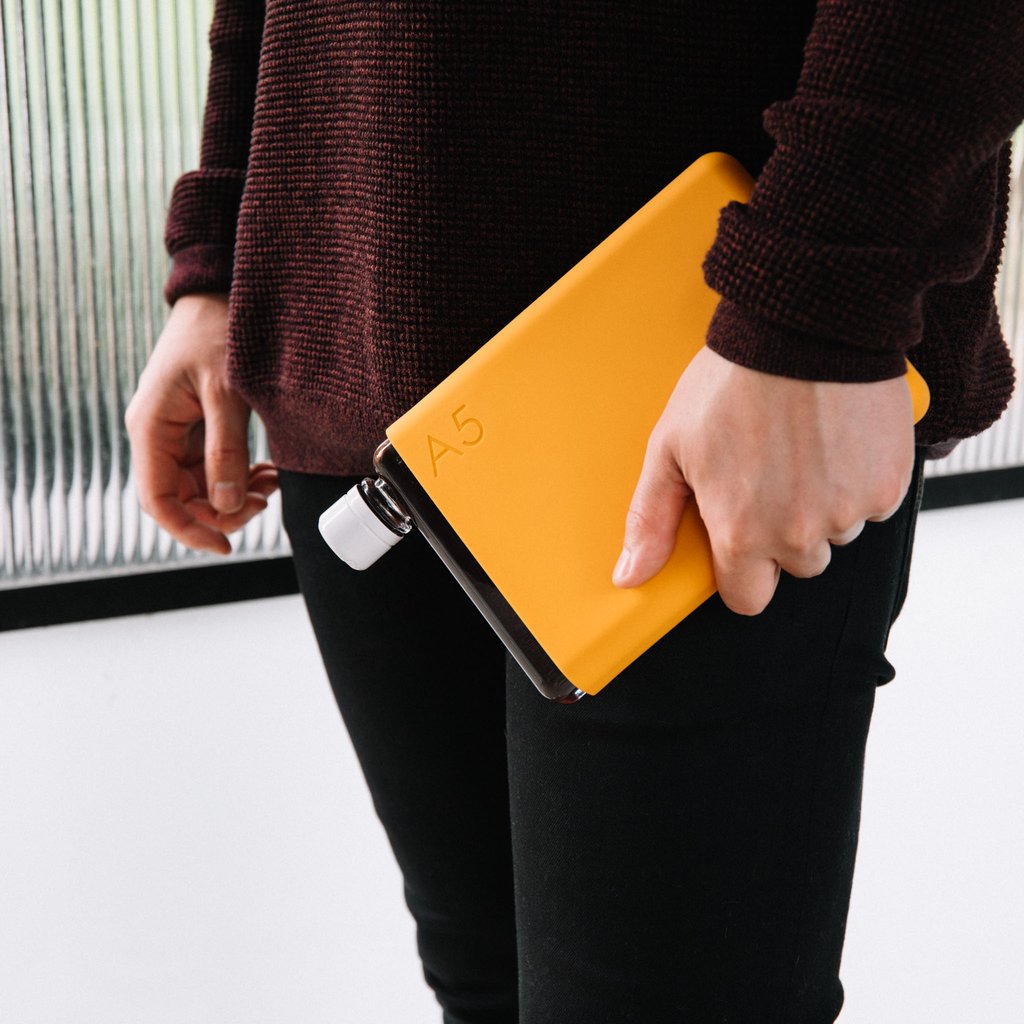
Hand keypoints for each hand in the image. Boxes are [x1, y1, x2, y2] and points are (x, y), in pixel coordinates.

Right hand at [124, 292, 278, 553]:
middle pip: (180, 497)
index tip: (225, 546)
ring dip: (234, 493)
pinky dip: (238, 475)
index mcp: (150, 426)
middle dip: (222, 510)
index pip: (157, 500)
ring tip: (272, 482)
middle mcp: (156, 433)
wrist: (217, 292)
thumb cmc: (218, 333)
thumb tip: (227, 504)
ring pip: (199, 485)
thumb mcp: (227, 392)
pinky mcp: (195, 425)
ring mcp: (174, 431)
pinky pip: (211, 466)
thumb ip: (226, 449)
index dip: (189, 530)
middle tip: (265, 500)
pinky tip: (266, 471)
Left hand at [611, 346, 914, 614]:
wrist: (802, 330)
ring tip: (801, 453)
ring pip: (836, 535)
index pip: (747, 598)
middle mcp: (798, 534)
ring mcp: (847, 512)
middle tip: (769, 478)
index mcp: (742, 534)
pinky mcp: (887, 485)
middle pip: (796, 566)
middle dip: (782, 534)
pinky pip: (873, 505)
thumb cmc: (731, 384)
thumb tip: (630, 573)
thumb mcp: (669, 449)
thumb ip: (651, 520)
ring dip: (822, 508)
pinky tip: (833, 443)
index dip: (741, 573)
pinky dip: (858, 482)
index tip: (739, 542)